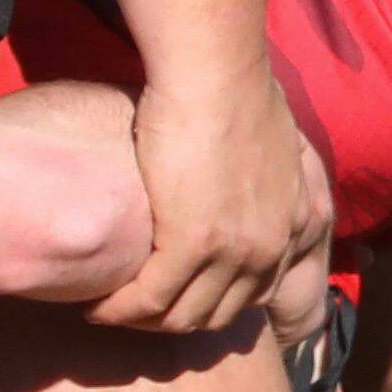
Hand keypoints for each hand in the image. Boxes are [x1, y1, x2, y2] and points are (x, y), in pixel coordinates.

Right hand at [102, 66, 330, 343]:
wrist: (217, 70)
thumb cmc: (238, 86)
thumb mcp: (277, 138)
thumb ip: (270, 169)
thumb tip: (252, 170)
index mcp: (295, 224)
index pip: (261, 294)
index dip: (217, 302)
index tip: (181, 295)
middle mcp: (271, 247)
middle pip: (221, 314)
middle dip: (177, 319)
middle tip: (136, 309)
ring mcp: (234, 250)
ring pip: (184, 316)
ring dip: (144, 321)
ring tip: (111, 311)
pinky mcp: (192, 242)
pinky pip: (151, 298)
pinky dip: (120, 309)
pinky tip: (95, 305)